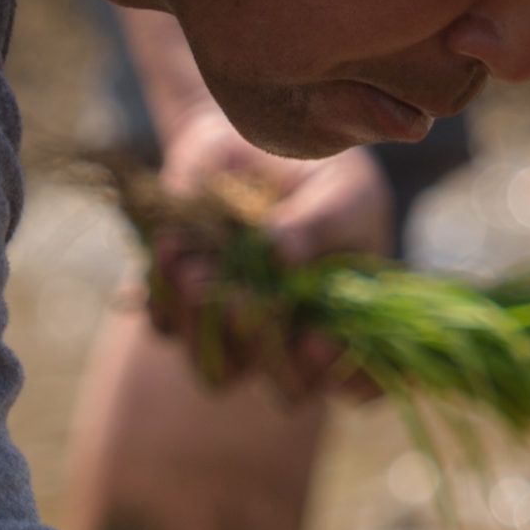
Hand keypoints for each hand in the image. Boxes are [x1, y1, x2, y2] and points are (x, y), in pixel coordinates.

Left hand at [134, 109, 394, 398]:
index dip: (348, 377)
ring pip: (220, 372)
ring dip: (205, 327)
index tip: (320, 340)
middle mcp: (298, 342)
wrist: (247, 141)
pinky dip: (165, 294)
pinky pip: (169, 330)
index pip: (364, 381)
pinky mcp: (186, 313)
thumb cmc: (315, 172)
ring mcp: (241, 334)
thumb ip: (322, 223)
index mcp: (353, 321)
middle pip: (289, 388)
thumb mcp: (340, 187)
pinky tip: (171, 245)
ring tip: (193, 269)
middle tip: (241, 301)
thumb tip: (285, 257)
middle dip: (264, 349)